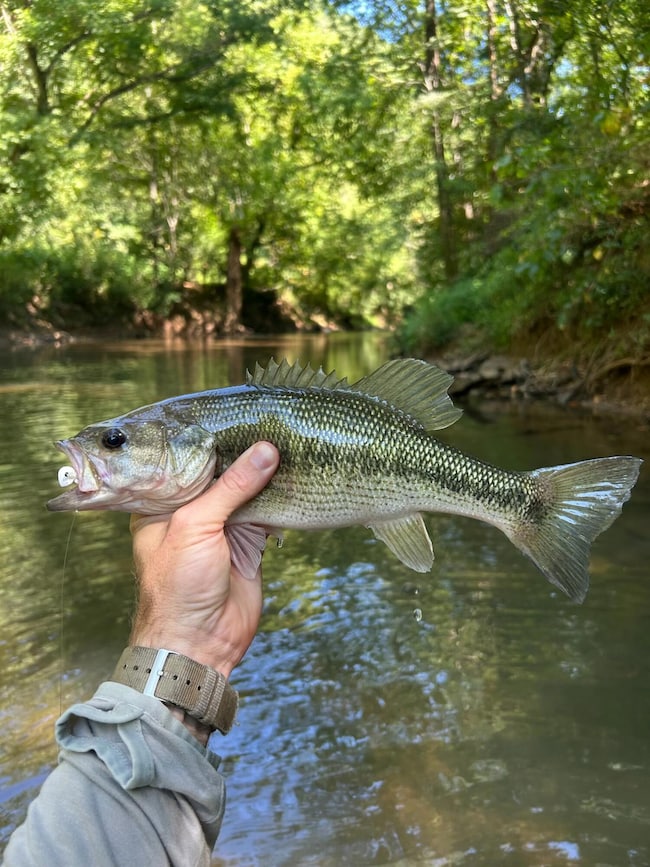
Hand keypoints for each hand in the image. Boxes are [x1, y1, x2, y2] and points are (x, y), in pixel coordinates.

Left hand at [129, 442, 279, 678]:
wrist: (199, 644)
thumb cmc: (177, 586)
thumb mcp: (196, 525)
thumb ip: (231, 486)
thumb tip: (266, 450)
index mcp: (161, 504)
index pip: (185, 462)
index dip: (209, 439)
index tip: (236, 411)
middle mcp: (189, 512)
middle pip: (220, 474)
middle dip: (242, 452)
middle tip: (270, 419)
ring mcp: (220, 528)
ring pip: (246, 491)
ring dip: (265, 473)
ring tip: (289, 438)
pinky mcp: (247, 543)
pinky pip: (266, 513)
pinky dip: (280, 498)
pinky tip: (296, 475)